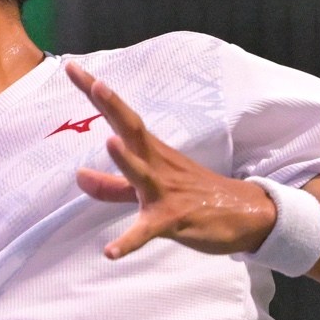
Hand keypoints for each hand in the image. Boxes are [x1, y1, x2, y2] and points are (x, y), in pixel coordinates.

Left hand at [66, 61, 279, 259]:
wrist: (247, 216)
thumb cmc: (194, 198)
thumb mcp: (148, 191)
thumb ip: (112, 187)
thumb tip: (78, 176)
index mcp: (152, 153)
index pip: (120, 117)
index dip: (97, 93)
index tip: (72, 67)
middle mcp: (159, 166)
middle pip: (133, 131)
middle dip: (114, 108)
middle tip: (96, 83)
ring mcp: (168, 192)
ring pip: (144, 175)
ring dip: (128, 160)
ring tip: (110, 143)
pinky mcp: (175, 220)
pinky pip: (149, 231)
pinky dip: (130, 242)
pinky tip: (110, 252)